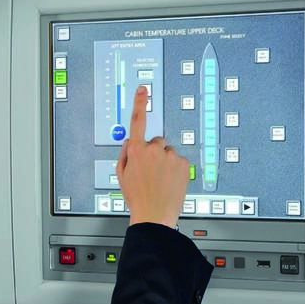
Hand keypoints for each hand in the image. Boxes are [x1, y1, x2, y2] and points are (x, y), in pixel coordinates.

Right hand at [116, 86, 189, 227]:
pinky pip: (178, 161)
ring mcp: (170, 156)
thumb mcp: (121, 175)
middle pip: (155, 141)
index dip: (139, 103)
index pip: (137, 121)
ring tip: (161, 180)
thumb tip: (131, 141)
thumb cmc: (136, 196)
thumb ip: (124, 154)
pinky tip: (169, 181)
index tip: (143, 89)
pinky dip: (175, 169)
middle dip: (153, 152)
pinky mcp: (183, 164)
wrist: (154, 214)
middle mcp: (153, 150)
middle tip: (151, 171)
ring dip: (165, 161)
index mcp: (136, 151)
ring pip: (168, 152)